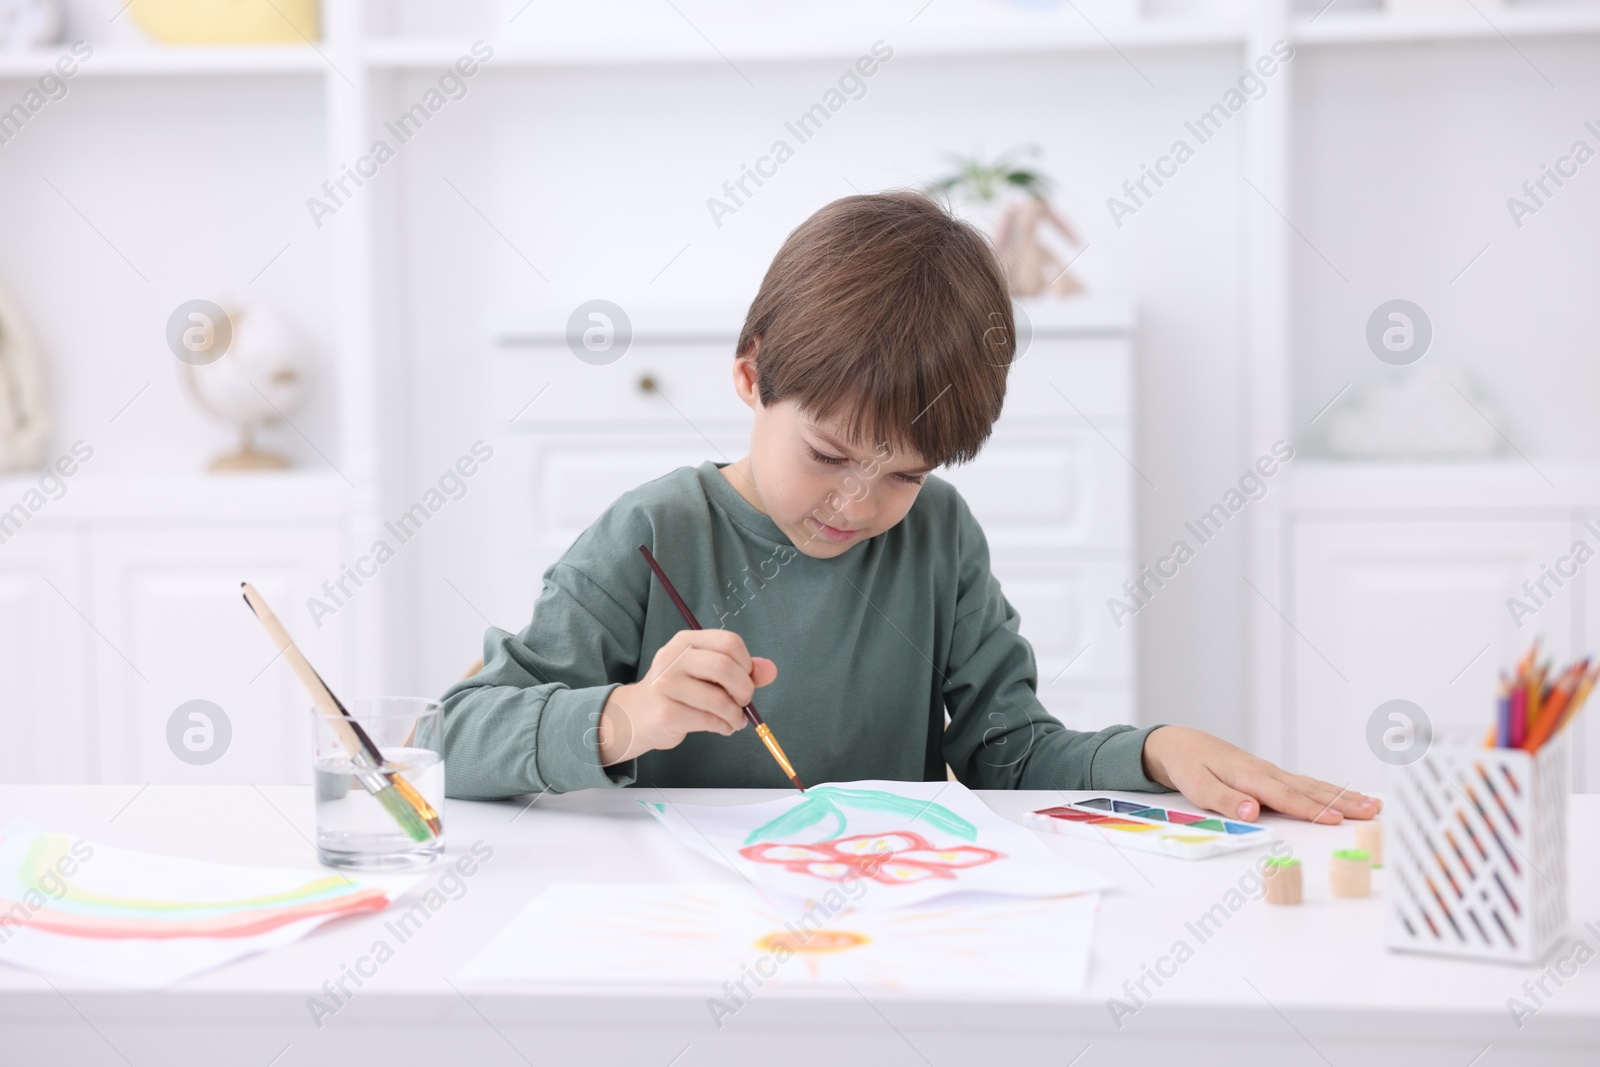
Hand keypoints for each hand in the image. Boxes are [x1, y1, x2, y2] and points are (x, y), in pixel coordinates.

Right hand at [595, 630, 777, 765]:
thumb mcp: (708, 673)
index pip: (729, 642)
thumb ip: (741, 669)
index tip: (747, 679)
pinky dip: (723, 727)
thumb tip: (771, 670)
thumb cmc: (681, 691)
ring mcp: (666, 684)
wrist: (638, 715)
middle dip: (744, 690)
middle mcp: (673, 657)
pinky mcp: (665, 712)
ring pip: (718, 699)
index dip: (746, 664)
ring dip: (735, 715)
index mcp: (686, 641)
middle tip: (745, 702)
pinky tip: (722, 727)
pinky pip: (708, 720)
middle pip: (724, 667)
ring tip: (735, 720)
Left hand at [1140, 725, 1380, 823]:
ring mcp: (1272, 773)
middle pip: (1311, 791)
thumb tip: (1254, 812)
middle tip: (1376, 811)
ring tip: (1374, 804)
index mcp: (1251, 777)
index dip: (1313, 810)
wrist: (1181, 744)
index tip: (1339, 819)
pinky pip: (1306, 784)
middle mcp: (1267, 773)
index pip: (1287, 798)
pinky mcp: (1271, 776)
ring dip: (1344, 796)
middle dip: (1344, 802)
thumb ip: (1226, 800)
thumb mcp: (1198, 787)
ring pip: (1314, 786)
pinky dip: (1328, 790)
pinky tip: (1345, 797)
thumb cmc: (1188, 766)